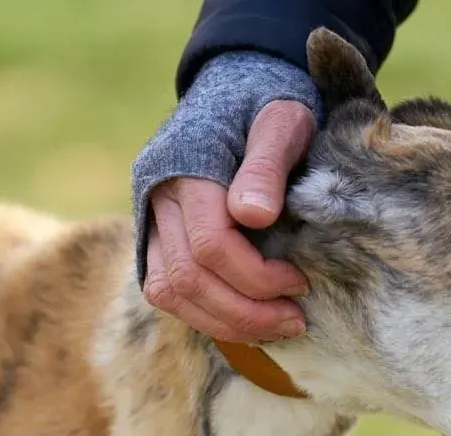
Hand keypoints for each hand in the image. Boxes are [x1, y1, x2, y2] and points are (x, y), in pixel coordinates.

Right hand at [142, 100, 314, 342]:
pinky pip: (167, 292)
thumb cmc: (268, 107)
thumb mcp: (282, 120)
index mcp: (184, 167)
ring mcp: (150, 220)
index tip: (300, 282)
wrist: (239, 95)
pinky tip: (247, 318)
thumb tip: (254, 216)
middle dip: (243, 311)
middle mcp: (156, 198)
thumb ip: (268, 162)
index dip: (256, 276)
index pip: (210, 244)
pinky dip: (206, 313)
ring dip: (224, 321)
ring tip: (275, 326)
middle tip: (294, 319)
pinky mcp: (154, 239)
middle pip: (186, 278)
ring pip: (170, 293)